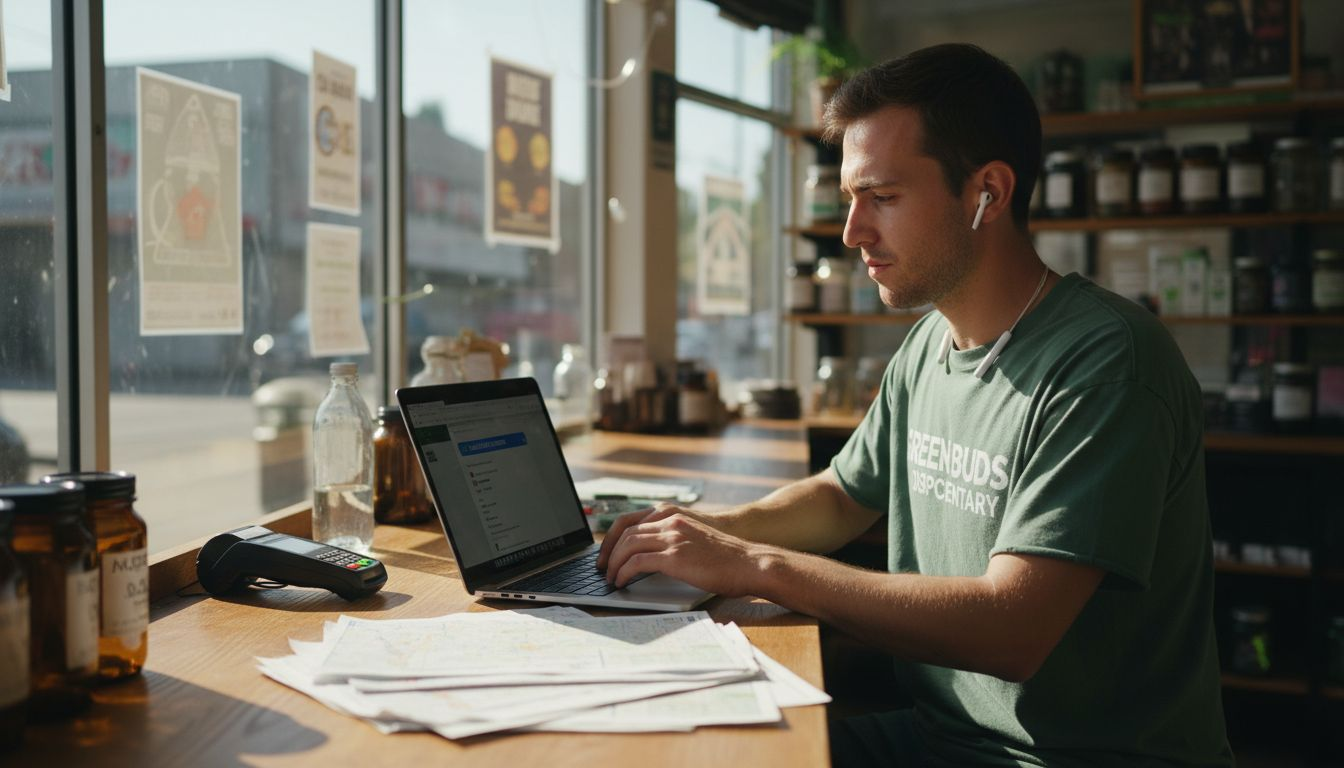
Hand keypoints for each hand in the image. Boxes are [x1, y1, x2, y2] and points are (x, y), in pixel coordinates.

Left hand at [598, 505, 769, 596]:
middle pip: (623, 531)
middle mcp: (670, 521)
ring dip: (613, 564)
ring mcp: (672, 537)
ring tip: (610, 578)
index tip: (605, 552)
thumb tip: (646, 555)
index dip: (611, 537)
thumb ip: (671, 538)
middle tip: (601, 568)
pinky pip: (637, 562)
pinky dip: (624, 573)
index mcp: (672, 514)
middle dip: (607, 552)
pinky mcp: (675, 556)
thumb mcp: (693, 537)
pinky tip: (622, 582)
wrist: (749, 562)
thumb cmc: (725, 557)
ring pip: (627, 545)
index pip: (628, 519)